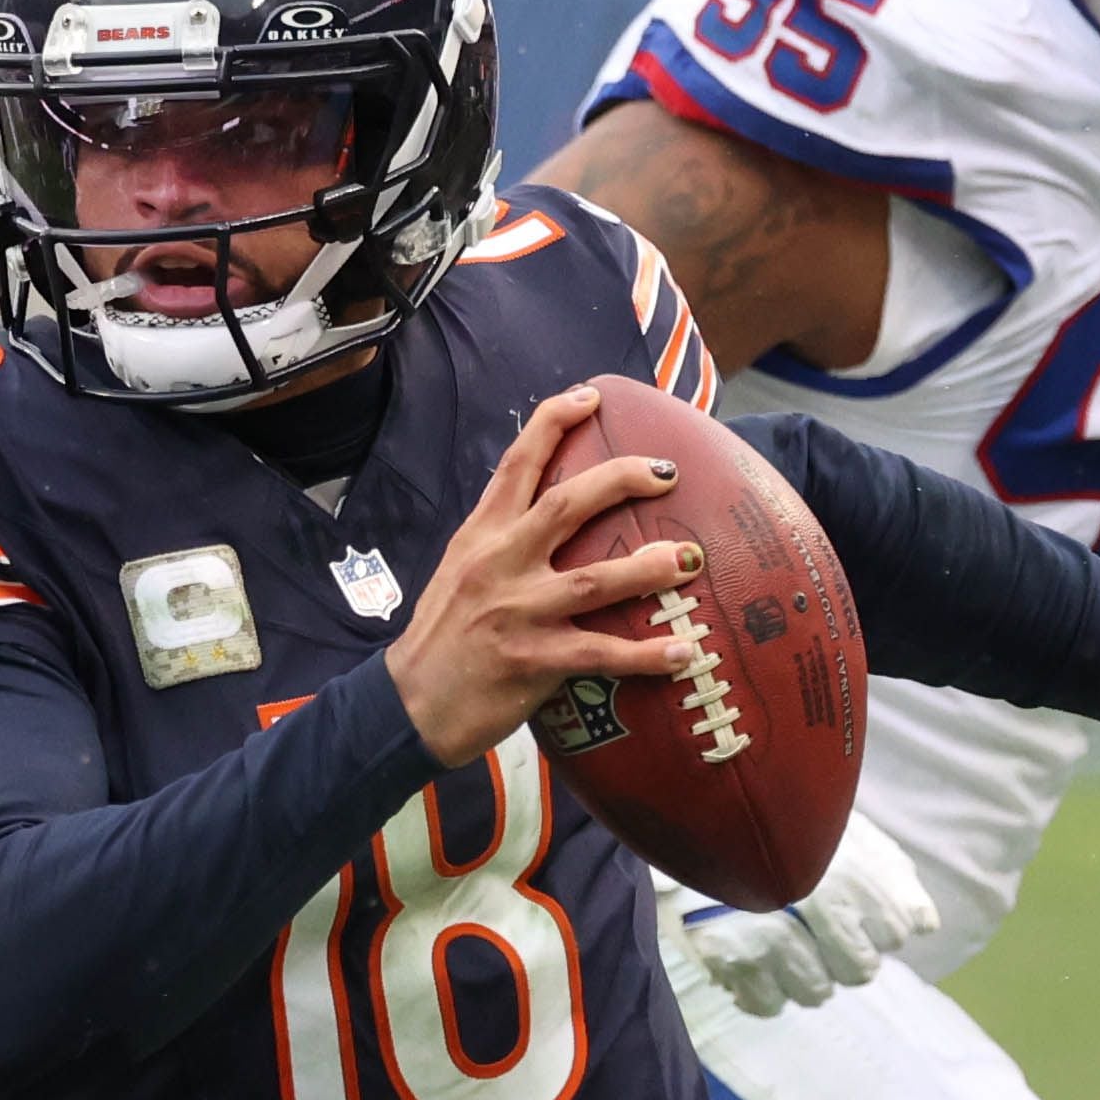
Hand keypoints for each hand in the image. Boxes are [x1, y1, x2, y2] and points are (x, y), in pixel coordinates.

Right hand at [385, 382, 700, 765]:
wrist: (410, 703)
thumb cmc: (441, 639)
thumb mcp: (460, 572)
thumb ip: (502, 542)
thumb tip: (550, 519)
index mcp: (480, 536)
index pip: (516, 463)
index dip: (554, 422)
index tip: (592, 396)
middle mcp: (499, 564)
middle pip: (567, 504)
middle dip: (621, 480)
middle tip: (667, 471)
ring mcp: (517, 612)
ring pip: (594, 579)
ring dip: (648, 567)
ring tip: (690, 558)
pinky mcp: (533, 661)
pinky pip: (601, 653)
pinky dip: (646, 655)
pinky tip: (684, 652)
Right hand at [661, 813, 938, 1016]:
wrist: (691, 813)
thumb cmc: (779, 825)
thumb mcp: (842, 830)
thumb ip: (891, 874)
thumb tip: (925, 926)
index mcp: (852, 867)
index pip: (898, 933)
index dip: (877, 925)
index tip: (851, 907)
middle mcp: (818, 902)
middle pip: (861, 971)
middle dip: (843, 957)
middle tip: (813, 929)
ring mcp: (772, 933)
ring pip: (816, 994)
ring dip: (801, 975)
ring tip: (779, 941)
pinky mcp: (730, 956)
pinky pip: (768, 1007)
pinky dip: (760, 991)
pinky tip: (752, 960)